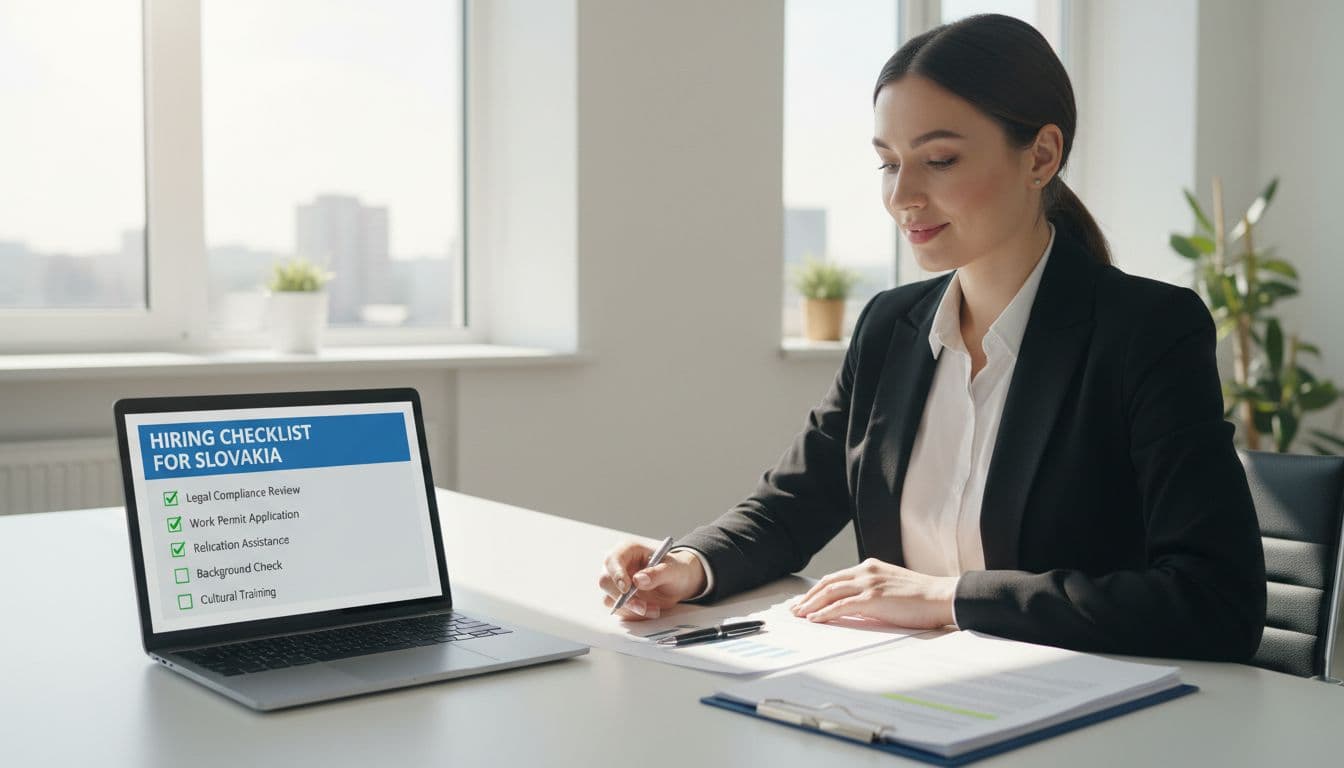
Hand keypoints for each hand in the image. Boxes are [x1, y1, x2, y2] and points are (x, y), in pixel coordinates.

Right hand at [598, 540, 706, 620]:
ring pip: (610, 598)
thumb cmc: (675, 570)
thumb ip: (657, 573)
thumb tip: (639, 580)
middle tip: (643, 607)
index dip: (616, 574)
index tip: (627, 589)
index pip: (613, 560)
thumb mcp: (673, 569)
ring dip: (631, 608)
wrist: (678, 583)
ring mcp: (616, 583)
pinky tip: (650, 610)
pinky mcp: (619, 598)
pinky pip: (619, 609)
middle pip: (605, 581)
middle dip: (624, 598)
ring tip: (654, 609)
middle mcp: (618, 566)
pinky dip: (634, 614)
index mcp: (628, 550)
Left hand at [789, 558, 958, 628]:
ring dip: (811, 605)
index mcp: (870, 567)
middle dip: (808, 597)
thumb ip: (872, 593)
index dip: (818, 590)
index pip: (836, 578)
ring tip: (800, 615)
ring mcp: (868, 583)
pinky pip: (841, 606)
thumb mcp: (891, 588)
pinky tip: (815, 619)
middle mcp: (866, 571)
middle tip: (795, 608)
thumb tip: (855, 607)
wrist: (941, 597)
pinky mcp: (873, 598)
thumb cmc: (922, 597)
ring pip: (830, 592)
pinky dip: (825, 612)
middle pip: (828, 583)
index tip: (806, 600)